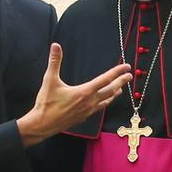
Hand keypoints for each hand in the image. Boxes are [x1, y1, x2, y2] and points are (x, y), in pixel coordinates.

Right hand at [17, 43, 131, 146]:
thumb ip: (54, 62)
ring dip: (115, 93)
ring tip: (120, 89)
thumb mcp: (49, 80)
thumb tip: (56, 46)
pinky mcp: (84, 117)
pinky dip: (105, 102)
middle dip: (121, 82)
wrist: (42, 125)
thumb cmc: (46, 104)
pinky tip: (104, 101)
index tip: (126, 67)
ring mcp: (88, 111)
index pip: (105, 79)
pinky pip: (99, 108)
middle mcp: (89, 102)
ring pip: (106, 101)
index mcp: (84, 92)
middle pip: (110, 90)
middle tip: (129, 76)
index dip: (117, 72)